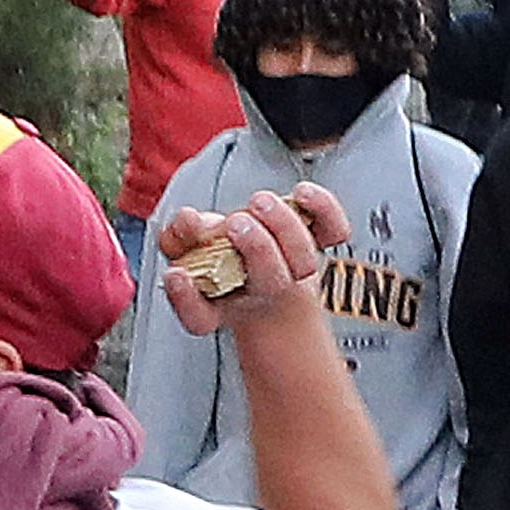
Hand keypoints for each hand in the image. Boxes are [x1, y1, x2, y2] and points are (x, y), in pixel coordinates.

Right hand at [170, 181, 346, 335]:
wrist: (258, 270)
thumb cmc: (218, 260)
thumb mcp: (185, 250)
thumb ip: (178, 239)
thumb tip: (187, 218)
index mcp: (218, 308)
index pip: (200, 317)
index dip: (188, 297)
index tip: (177, 273)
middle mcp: (259, 295)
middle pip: (270, 281)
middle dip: (256, 248)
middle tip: (235, 225)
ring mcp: (293, 270)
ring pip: (302, 254)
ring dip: (282, 224)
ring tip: (260, 202)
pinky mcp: (316, 243)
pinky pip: (332, 229)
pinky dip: (322, 207)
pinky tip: (301, 192)